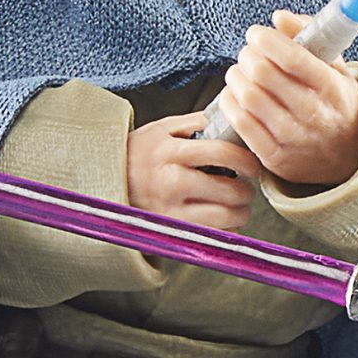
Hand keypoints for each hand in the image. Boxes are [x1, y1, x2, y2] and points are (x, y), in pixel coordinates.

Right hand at [126, 113, 259, 231]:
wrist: (105, 182)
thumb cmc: (138, 153)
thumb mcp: (162, 129)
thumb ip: (197, 123)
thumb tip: (233, 121)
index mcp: (171, 152)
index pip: (222, 153)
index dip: (246, 160)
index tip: (251, 165)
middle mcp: (171, 182)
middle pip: (230, 190)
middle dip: (246, 190)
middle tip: (244, 187)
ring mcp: (171, 211)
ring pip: (227, 217)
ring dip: (240, 212)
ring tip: (236, 205)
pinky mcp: (171, 231)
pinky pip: (213, 236)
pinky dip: (225, 231)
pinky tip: (221, 221)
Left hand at [220, 12, 357, 186]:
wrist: (349, 157)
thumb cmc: (337, 104)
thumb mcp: (336, 68)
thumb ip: (310, 36)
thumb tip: (278, 17)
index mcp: (331, 88)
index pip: (292, 58)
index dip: (266, 40)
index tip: (256, 34)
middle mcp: (314, 114)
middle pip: (263, 74)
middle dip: (248, 56)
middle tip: (249, 54)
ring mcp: (293, 138)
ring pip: (248, 97)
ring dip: (236, 77)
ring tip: (240, 73)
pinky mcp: (275, 157)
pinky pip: (241, 123)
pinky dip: (230, 102)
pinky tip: (234, 95)